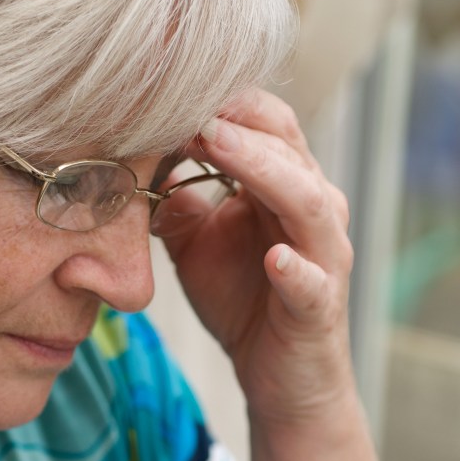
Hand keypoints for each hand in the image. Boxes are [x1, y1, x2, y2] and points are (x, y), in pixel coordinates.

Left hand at [160, 89, 354, 424]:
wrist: (276, 375)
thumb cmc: (240, 297)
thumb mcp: (196, 240)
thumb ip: (175, 198)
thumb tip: (135, 157)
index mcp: (285, 185)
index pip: (266, 124)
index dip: (224, 102)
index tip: (170, 85)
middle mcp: (313, 210)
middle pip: (288, 147)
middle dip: (238, 121)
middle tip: (187, 100)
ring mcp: (323, 257)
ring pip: (308, 202)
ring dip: (263, 170)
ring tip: (218, 144)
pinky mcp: (320, 306)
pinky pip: (312, 283)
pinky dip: (296, 269)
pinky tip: (275, 259)